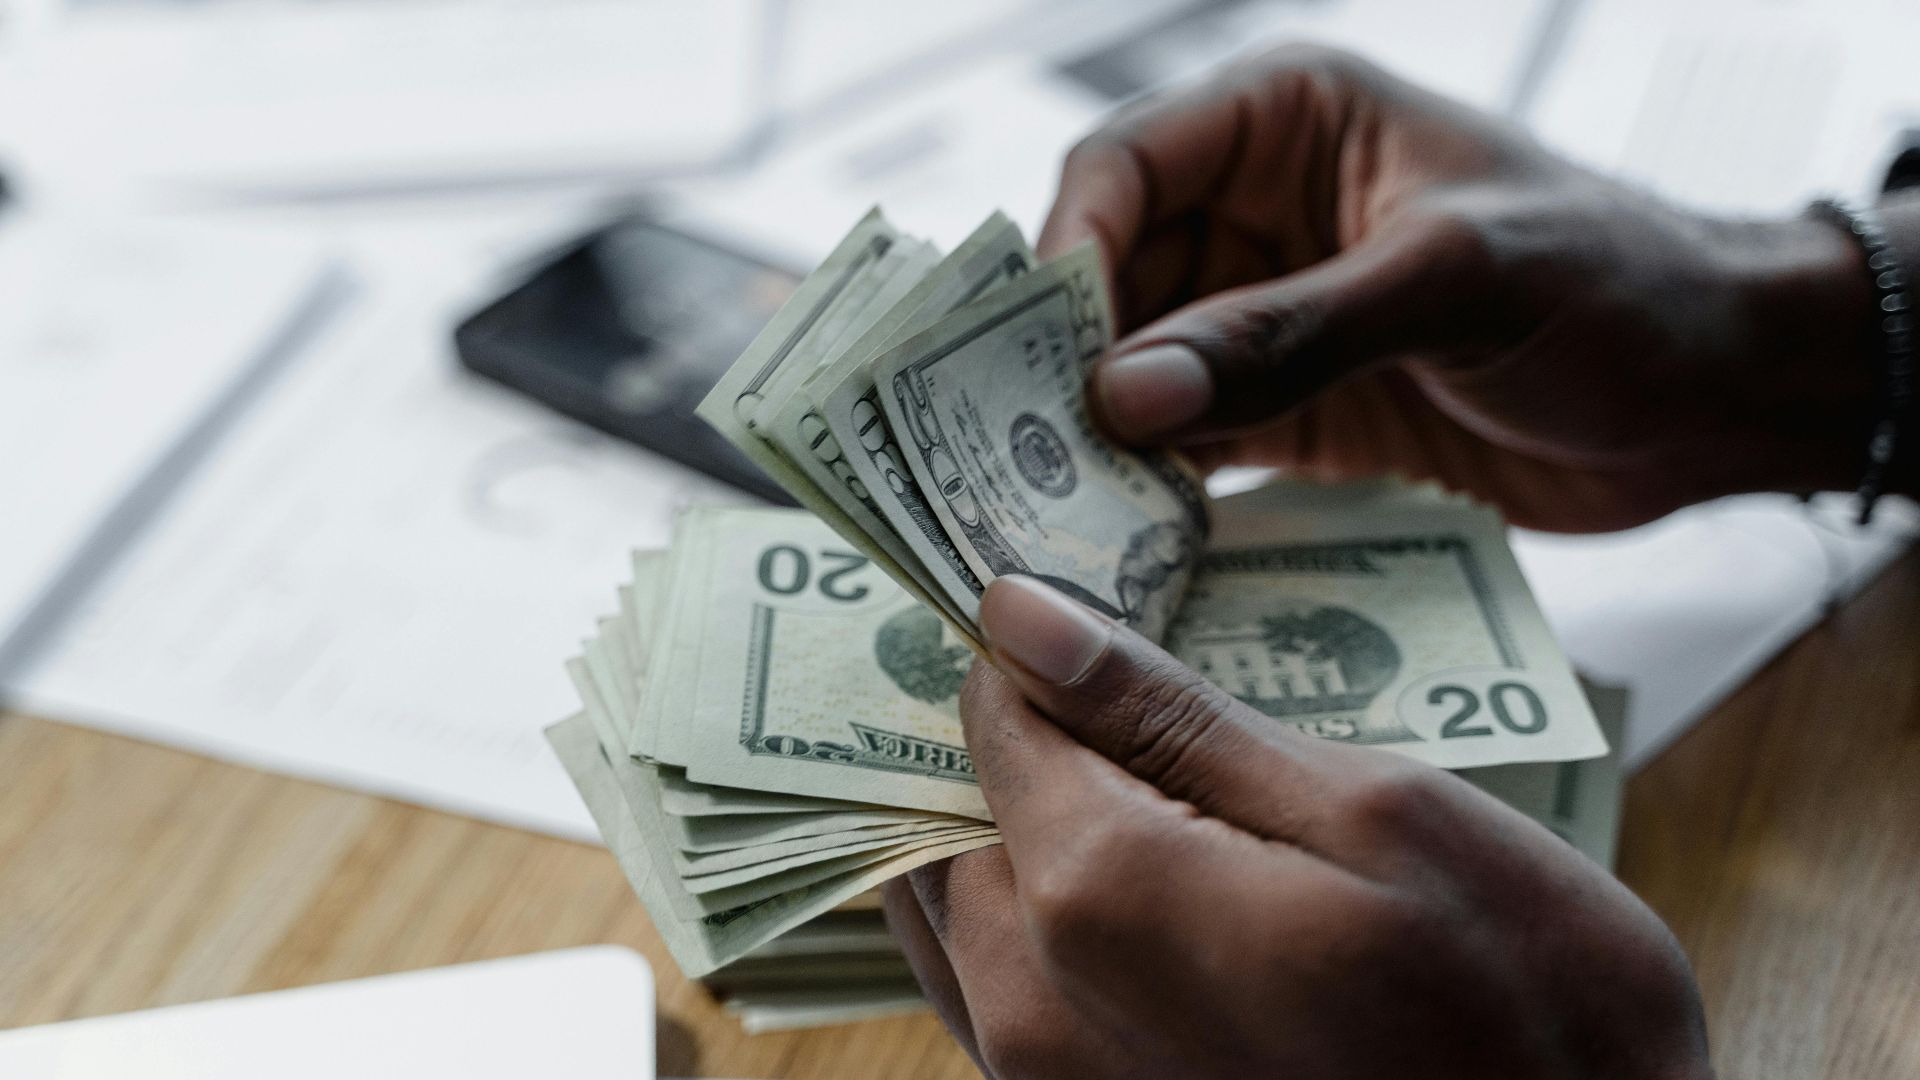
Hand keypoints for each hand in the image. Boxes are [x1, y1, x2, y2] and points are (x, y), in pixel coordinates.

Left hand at [885, 576, 1711, 1079]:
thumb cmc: (1526, 1009)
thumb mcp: (1378, 813)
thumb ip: (1170, 713)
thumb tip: (1018, 615)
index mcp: (1099, 892)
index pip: (993, 717)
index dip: (1034, 651)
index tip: (1090, 611)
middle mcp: (1031, 1004)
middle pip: (950, 817)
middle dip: (1013, 743)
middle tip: (1113, 696)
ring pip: (960, 912)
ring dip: (1014, 833)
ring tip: (1132, 788)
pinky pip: (997, 996)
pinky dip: (1035, 919)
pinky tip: (1143, 891)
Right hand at [1042, 44, 1905, 530]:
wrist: (1717, 396)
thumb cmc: (1617, 285)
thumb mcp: (1454, 284)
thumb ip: (1286, 333)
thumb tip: (1119, 393)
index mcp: (1290, 122)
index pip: (1126, 166)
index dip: (1069, 252)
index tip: (1040, 357)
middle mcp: (1258, 213)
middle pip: (1111, 277)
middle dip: (1062, 362)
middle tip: (1013, 457)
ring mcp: (1269, 317)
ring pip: (1136, 367)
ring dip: (1097, 436)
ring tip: (1055, 513)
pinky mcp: (1292, 409)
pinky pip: (1189, 439)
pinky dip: (1153, 483)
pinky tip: (1126, 535)